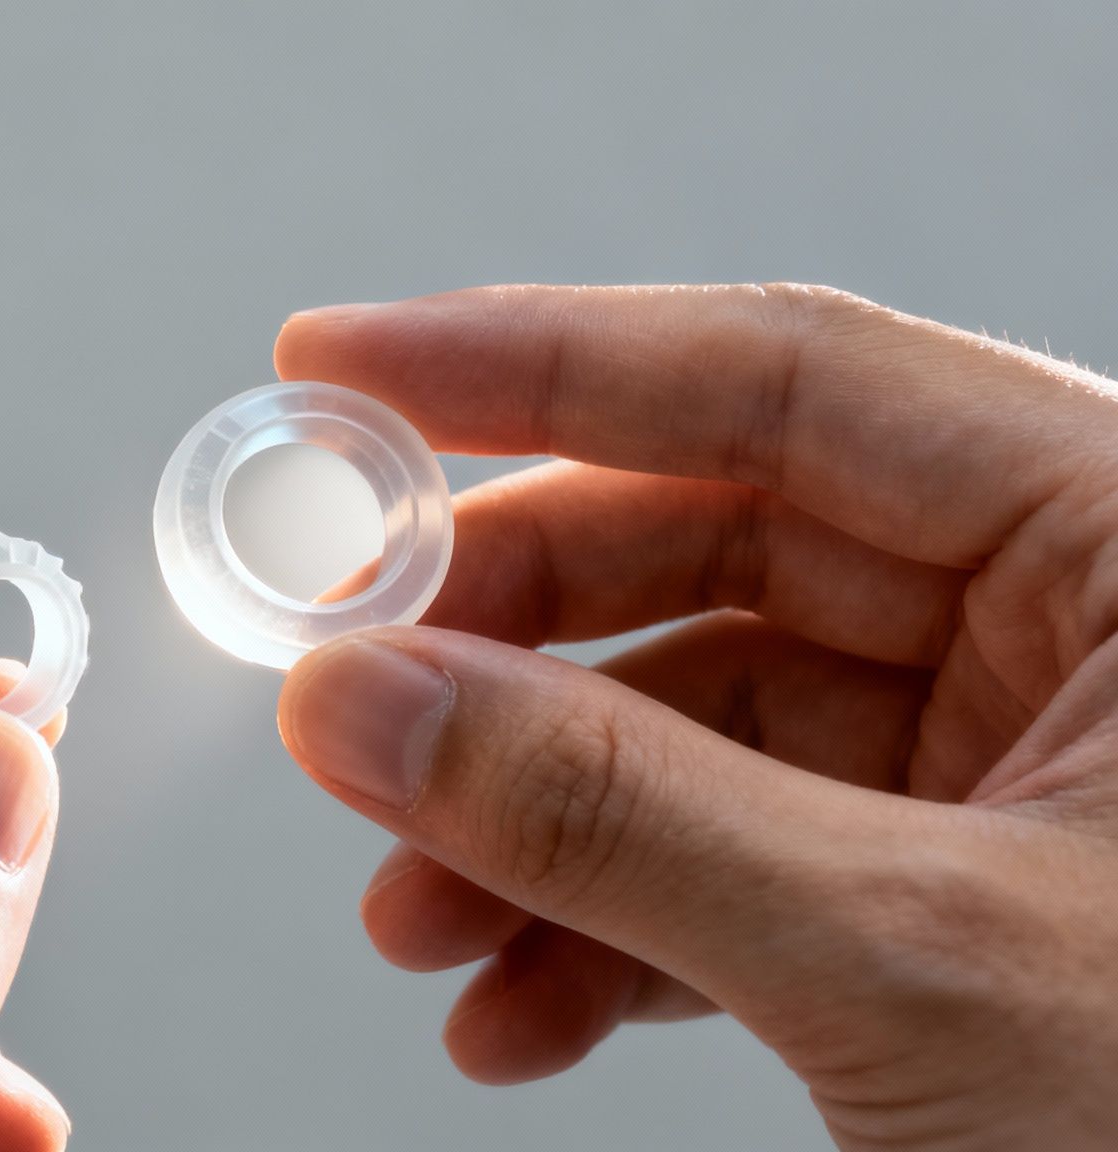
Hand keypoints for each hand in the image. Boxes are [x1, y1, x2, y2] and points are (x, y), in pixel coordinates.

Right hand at [273, 285, 1117, 1149]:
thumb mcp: (917, 961)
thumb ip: (618, 816)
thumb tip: (358, 697)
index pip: (788, 377)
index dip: (537, 357)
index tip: (343, 366)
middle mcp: (1072, 622)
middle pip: (708, 548)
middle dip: (504, 646)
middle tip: (346, 693)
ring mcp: (1004, 762)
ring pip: (694, 721)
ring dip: (527, 823)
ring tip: (415, 922)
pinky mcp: (948, 889)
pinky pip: (727, 856)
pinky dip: (601, 931)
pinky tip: (514, 1014)